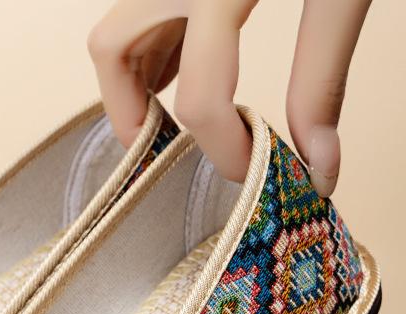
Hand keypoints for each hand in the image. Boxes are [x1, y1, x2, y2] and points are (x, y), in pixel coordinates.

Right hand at [87, 0, 372, 195]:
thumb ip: (323, 80)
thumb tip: (318, 164)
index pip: (204, 94)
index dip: (224, 150)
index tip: (251, 174)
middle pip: (112, 49)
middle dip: (130, 112)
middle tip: (163, 152)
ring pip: (117, 28)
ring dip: (133, 82)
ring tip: (170, 118)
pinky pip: (143, 9)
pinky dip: (152, 48)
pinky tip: (181, 68)